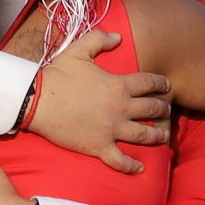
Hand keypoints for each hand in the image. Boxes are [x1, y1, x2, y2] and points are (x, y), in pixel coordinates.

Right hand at [28, 30, 170, 173]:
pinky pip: (120, 160)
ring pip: (144, 135)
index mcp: (118, 85)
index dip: (162, 84)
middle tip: (166, 110)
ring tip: (164, 136)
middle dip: (163, 109)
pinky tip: (140, 168)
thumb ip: (100, 39)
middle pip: (152, 109)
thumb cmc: (58, 75)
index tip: (167, 86)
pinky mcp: (99, 147)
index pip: (149, 83)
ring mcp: (111, 130)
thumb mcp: (79, 50)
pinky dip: (132, 166)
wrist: (38, 101)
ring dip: (158, 136)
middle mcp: (120, 109)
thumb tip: (118, 35)